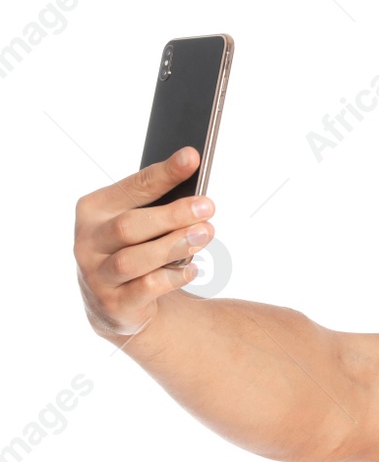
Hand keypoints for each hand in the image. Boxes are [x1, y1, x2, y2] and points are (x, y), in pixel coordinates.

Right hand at [74, 146, 214, 337]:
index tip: (192, 157)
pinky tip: (193, 269)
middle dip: (172, 215)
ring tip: (206, 234)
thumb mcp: (140, 224)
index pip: (131, 187)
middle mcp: (88, 241)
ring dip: (174, 245)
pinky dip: (172, 278)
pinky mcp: (114, 303)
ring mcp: (97, 274)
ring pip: (135, 259)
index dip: (163, 173)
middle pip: (130, 225)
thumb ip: (159, 207)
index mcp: (93, 210)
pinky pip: (145, 289)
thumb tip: (197, 193)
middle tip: (208, 207)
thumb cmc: (135, 249)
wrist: (116, 304)